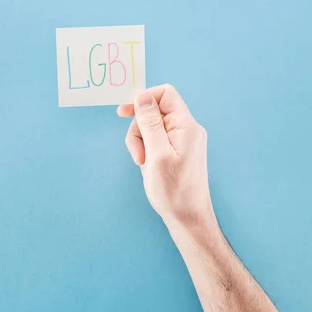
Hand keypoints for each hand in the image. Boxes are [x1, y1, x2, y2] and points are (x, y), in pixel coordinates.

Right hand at [118, 84, 215, 230]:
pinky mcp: (177, 151)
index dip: (143, 99)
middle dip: (139, 128)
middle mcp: (187, 129)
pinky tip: (147, 166)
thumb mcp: (156, 154)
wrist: (187, 218)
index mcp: (186, 126)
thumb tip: (142, 96)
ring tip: (142, 163)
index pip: (165, 94)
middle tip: (137, 153)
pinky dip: (146, 150)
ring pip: (151, 127)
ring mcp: (183, 141)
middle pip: (154, 111)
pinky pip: (156, 140)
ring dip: (140, 142)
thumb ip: (150, 123)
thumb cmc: (173, 190)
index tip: (124, 113)